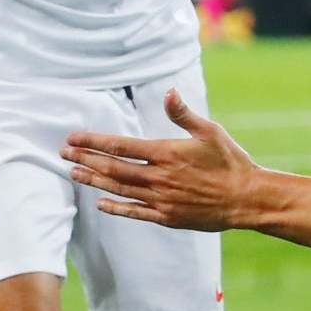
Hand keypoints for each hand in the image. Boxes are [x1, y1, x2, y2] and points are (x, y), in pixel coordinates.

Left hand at [63, 93, 256, 231]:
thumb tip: (168, 93)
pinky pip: (136, 212)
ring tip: (74, 174)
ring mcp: (162, 200)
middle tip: (63, 154)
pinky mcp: (168, 217)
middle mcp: (159, 177)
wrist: (247, 198)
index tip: (73, 138)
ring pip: (120, 189)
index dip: (93, 142)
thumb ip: (183, 114)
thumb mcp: (210, 132)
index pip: (120, 146)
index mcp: (166, 153)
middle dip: (85, 160)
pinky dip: (117, 208)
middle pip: (113, 167)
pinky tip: (101, 203)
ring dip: (95, 181)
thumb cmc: (231, 162)